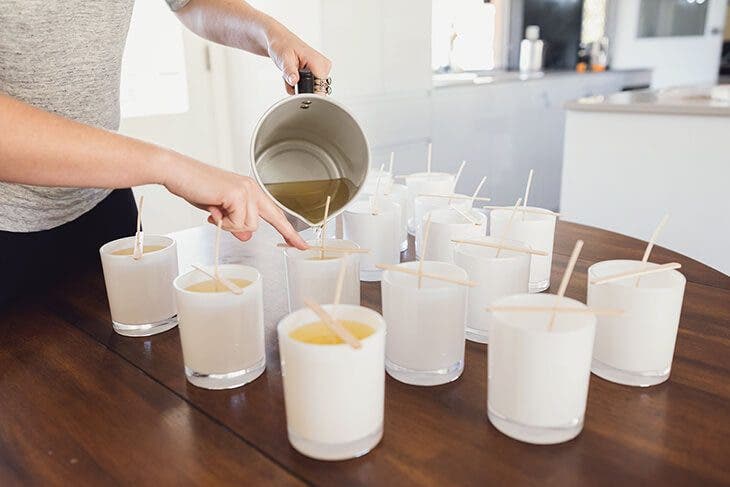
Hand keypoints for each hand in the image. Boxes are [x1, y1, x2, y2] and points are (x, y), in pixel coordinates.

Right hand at [163, 153, 307, 248]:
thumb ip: (235, 222)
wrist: (176, 172)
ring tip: (215, 212)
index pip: (274, 214)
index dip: (289, 231)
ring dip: (230, 225)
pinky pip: (237, 223)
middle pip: (268, 220)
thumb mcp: (219, 211)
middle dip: (276, 232)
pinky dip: (223, 222)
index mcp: (250, 190)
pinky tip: (213, 208)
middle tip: (292, 242)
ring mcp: (246, 191)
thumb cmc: (194, 187)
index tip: (301, 245)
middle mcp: (251, 188)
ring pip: (250, 226)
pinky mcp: (238, 194)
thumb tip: (246, 236)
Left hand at [266, 24, 331, 93]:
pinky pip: (309, 87)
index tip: (296, 86)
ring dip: (298, 86)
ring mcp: (321, 71)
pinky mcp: (318, 74)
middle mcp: (323, 66)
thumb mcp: (283, 58)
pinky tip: (294, 76)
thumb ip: (289, 71)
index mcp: (318, 61)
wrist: (281, 41)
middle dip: (301, 89)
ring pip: (311, 90)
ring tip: (291, 74)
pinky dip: (298, 85)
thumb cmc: (283, 45)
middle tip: (291, 77)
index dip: (307, 91)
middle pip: (316, 90)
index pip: (320, 87)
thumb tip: (294, 81)